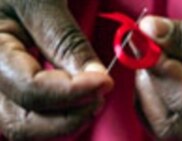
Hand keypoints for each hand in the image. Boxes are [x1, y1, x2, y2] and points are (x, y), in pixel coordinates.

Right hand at [0, 0, 112, 139]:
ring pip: (26, 124)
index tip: (106, 82)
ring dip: (64, 119)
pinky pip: (30, 113)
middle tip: (100, 95)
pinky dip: (57, 112)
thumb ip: (67, 43)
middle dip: (69, 117)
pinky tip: (75, 96)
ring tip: (91, 97)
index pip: (32, 90)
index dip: (74, 92)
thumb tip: (99, 80)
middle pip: (23, 122)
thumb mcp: (42, 4)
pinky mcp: (8, 85)